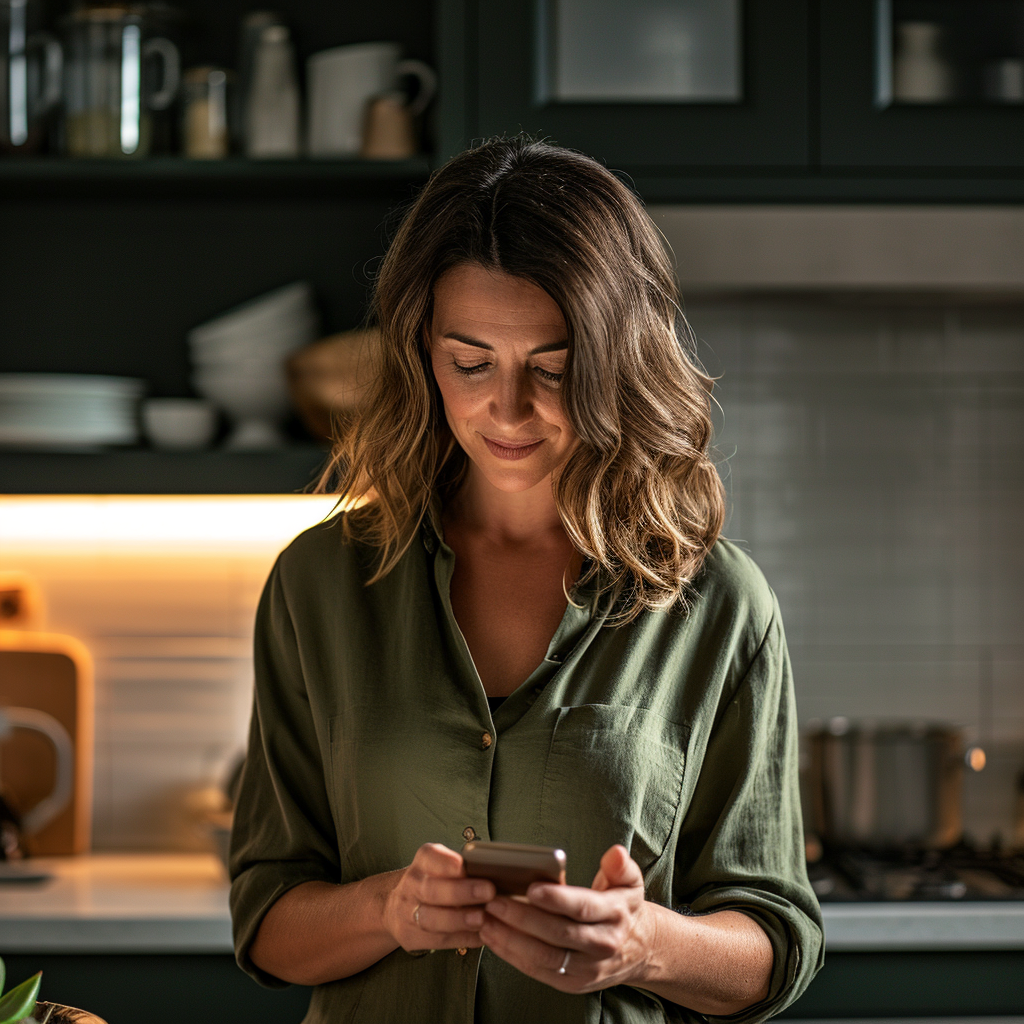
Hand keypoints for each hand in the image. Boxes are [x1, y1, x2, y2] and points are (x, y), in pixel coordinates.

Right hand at [383, 842, 495, 952]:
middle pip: (432, 890)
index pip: (430, 857)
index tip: (462, 866)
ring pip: (432, 919)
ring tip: (481, 918)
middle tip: (488, 891)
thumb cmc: (435, 881)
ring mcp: (409, 913)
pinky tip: (481, 936)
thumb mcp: (442, 864)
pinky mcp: (412, 937)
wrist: (399, 906)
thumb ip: (465, 866)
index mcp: (423, 862)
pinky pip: (438, 940)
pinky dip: (462, 938)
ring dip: (458, 920)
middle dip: (460, 892)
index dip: (445, 863)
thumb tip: (501, 871)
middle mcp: (413, 885)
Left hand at [479, 844, 650, 991]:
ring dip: (511, 939)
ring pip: (544, 956)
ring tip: (486, 920)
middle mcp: (602, 944)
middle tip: (494, 901)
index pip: (583, 907)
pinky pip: (539, 971)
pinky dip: (513, 956)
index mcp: (615, 915)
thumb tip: (615, 853)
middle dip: (522, 918)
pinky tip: (495, 939)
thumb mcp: (630, 882)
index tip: (531, 888)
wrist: (640, 949)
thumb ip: (620, 866)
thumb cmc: (624, 908)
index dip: (556, 899)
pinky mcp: (573, 983)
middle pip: (558, 933)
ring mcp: (587, 968)